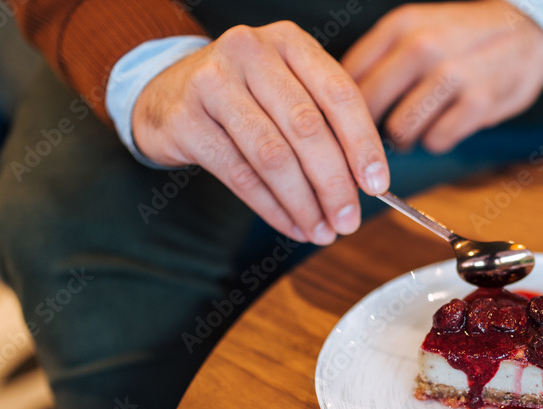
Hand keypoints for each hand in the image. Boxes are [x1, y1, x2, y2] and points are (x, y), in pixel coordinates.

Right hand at [132, 22, 389, 244]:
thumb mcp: (286, 92)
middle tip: (348, 222)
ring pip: (273, 156)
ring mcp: (212, 83)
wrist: (165, 94)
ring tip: (321, 231)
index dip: (362, 144)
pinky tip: (292, 226)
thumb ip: (326, 124)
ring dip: (304, 203)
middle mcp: (250, 52)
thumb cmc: (243, 98)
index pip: (339, 93)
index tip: (377, 185)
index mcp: (288, 42)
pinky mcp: (185, 120)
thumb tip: (367, 184)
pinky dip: (272, 208)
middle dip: (334, 184)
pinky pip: (240, 175)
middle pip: (307, 128)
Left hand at [342, 1, 542, 153]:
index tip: (342, 124)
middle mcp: (424, 46)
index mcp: (401, 26)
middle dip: (367, 131)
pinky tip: (446, 125)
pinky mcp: (479, 103)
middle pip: (368, 109)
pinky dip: (437, 141)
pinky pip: (437, 141)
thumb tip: (334, 100)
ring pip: (401, 131)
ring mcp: (453, 75)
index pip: (348, 77)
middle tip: (375, 138)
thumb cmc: (463, 37)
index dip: (339, 108)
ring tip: (417, 126)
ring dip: (406, 138)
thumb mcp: (417, 28)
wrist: (527, 30)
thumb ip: (378, 58)